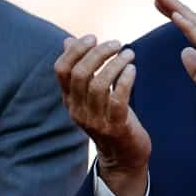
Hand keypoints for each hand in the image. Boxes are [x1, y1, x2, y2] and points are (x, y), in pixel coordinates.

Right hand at [55, 35, 149, 195]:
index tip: (93, 37)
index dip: (76, 50)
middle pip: (80, 74)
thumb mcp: (92, 95)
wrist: (123, 158)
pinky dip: (125, 81)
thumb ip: (81, 69)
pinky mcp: (115, 127)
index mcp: (70, 100)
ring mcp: (95, 120)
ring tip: (129, 53)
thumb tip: (68, 40)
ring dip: (115, 64)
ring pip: (99, 85)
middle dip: (99, 53)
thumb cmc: (110, 119)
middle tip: (117, 43)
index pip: (61, 70)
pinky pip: (117, 100)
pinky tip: (133, 69)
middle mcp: (78, 110)